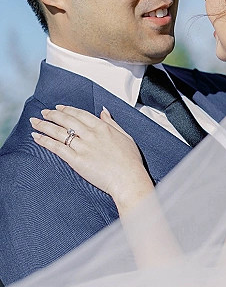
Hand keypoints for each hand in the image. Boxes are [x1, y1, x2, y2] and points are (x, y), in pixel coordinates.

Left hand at [30, 105, 153, 212]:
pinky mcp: (76, 160)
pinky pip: (57, 148)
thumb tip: (104, 112)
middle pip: (66, 120)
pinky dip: (45, 141)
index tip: (58, 108)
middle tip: (43, 112)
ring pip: (58, 132)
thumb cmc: (130, 161)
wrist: (129, 179)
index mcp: (102, 128)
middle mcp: (91, 135)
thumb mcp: (125, 136)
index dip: (67, 110)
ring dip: (44, 125)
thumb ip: (112, 123)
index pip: (80, 114)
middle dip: (52, 115)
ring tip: (34, 122)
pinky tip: (37, 137)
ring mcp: (83, 147)